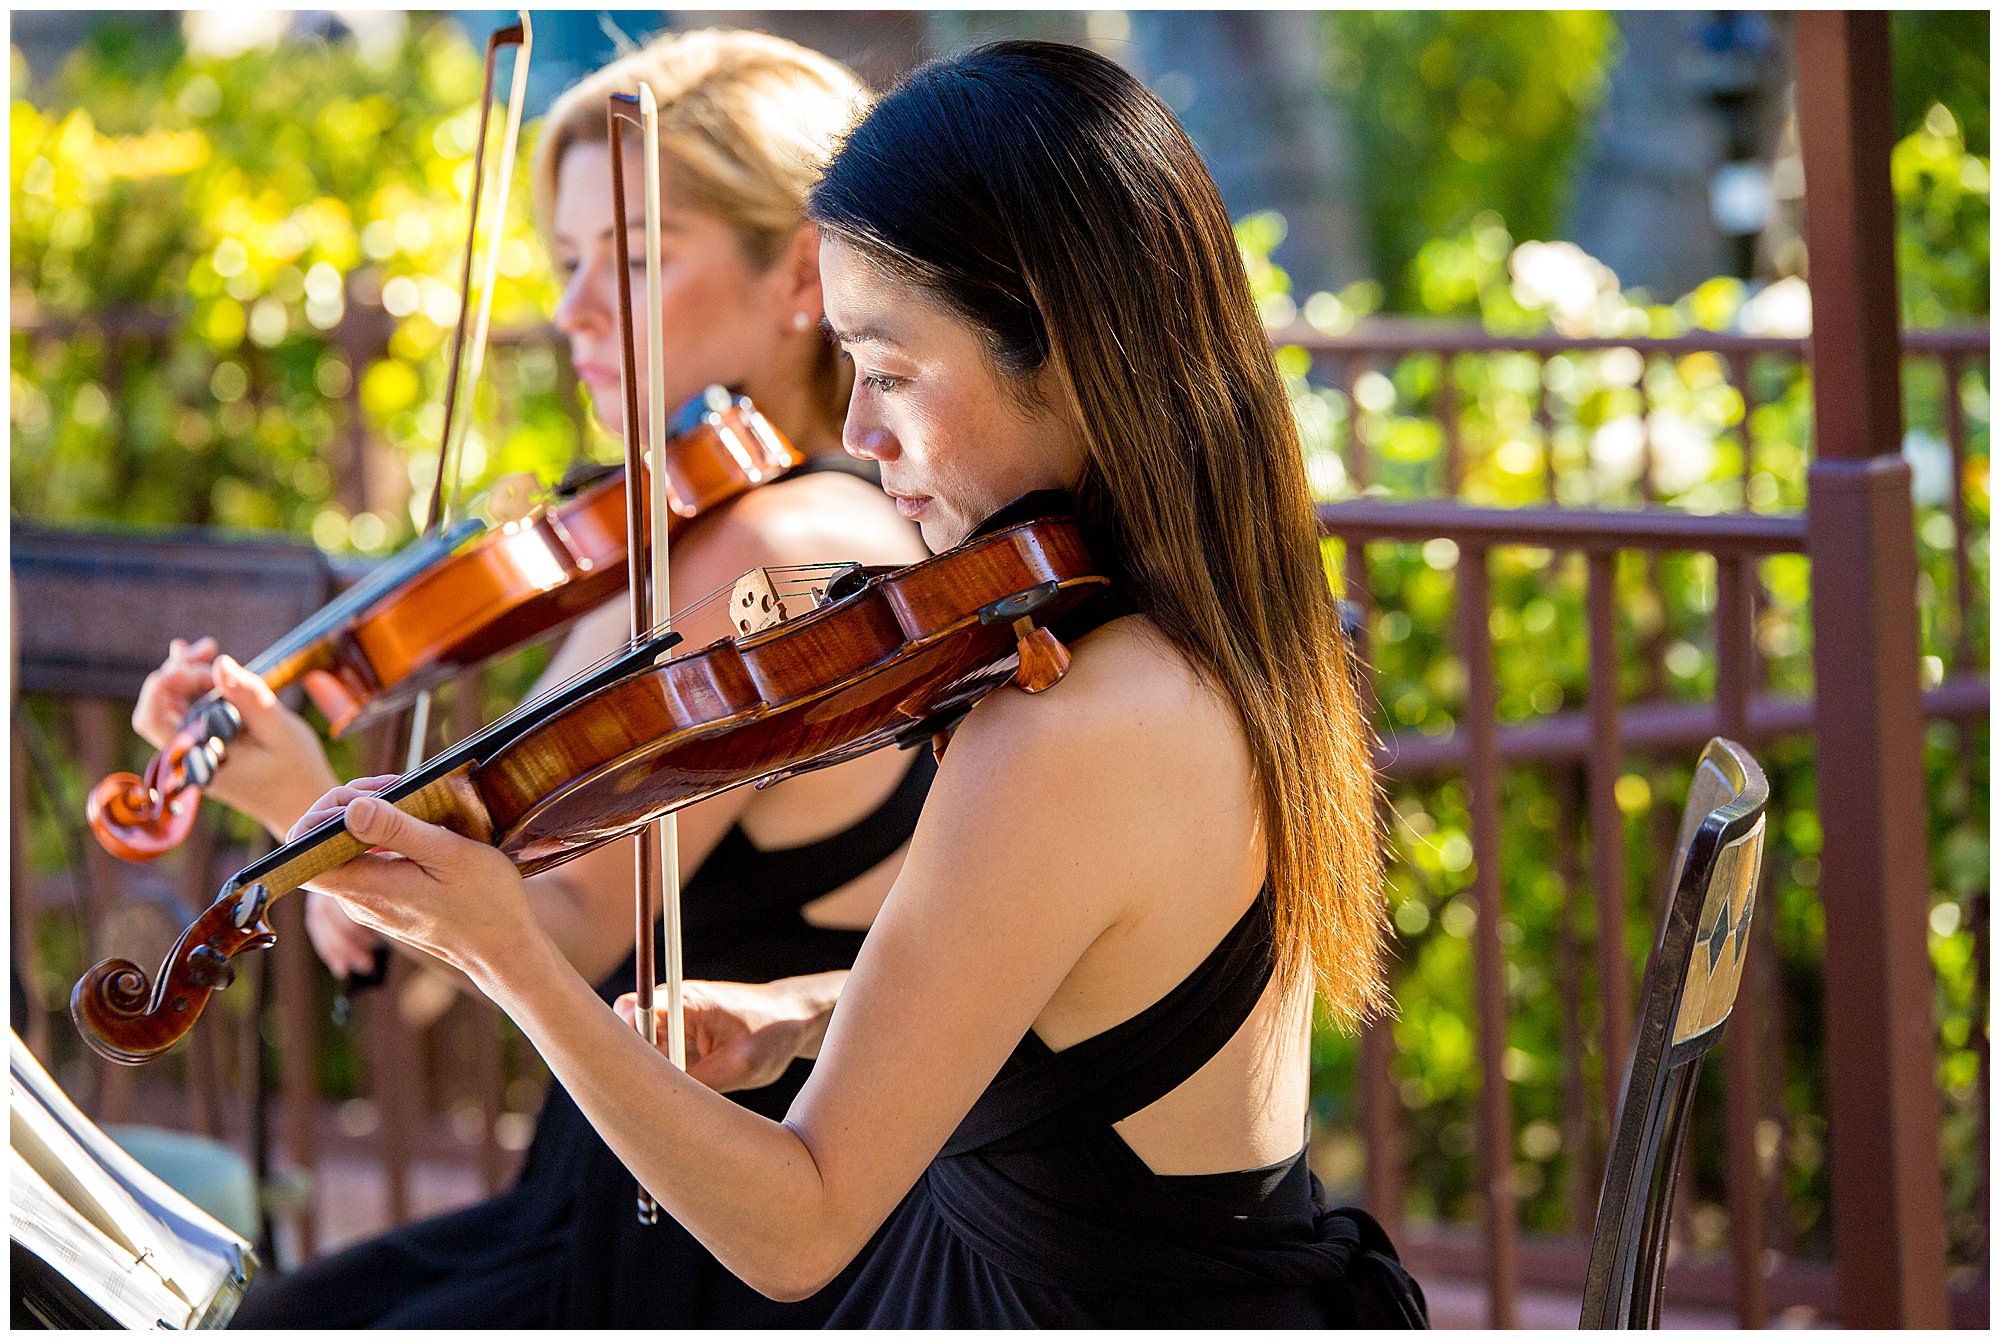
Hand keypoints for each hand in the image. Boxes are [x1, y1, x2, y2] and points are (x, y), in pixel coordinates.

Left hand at [133, 639, 335, 837]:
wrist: (304, 805)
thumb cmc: (297, 771)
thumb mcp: (280, 730)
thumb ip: (248, 697)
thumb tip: (220, 663)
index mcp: (198, 760)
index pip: (153, 717)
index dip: (165, 682)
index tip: (200, 664)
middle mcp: (187, 758)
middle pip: (159, 706)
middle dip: (178, 671)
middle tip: (210, 647)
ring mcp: (194, 753)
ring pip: (171, 707)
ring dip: (187, 676)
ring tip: (210, 648)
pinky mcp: (206, 747)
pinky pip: (189, 714)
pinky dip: (196, 688)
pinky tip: (206, 667)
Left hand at [291, 777, 536, 981]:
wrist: (504, 950)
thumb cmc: (485, 903)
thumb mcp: (448, 854)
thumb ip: (397, 830)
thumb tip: (351, 808)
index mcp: (368, 888)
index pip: (302, 855)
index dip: (318, 817)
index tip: (362, 796)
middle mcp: (360, 900)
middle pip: (322, 848)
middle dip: (349, 807)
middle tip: (394, 787)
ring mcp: (372, 905)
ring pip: (345, 854)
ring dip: (368, 822)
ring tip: (410, 802)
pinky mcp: (388, 906)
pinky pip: (367, 865)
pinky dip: (381, 840)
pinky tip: (415, 828)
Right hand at [614, 975, 837, 1093]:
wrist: (795, 1020)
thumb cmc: (774, 1033)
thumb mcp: (743, 1065)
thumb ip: (702, 1081)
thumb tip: (663, 1102)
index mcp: (688, 1000)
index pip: (632, 1008)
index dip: (622, 1039)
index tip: (636, 1073)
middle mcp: (674, 1006)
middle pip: (626, 1031)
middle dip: (631, 1063)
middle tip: (655, 1094)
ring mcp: (675, 1022)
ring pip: (639, 1049)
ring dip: (649, 1072)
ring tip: (680, 1096)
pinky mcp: (680, 1038)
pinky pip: (656, 1058)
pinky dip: (663, 1076)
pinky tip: (685, 1093)